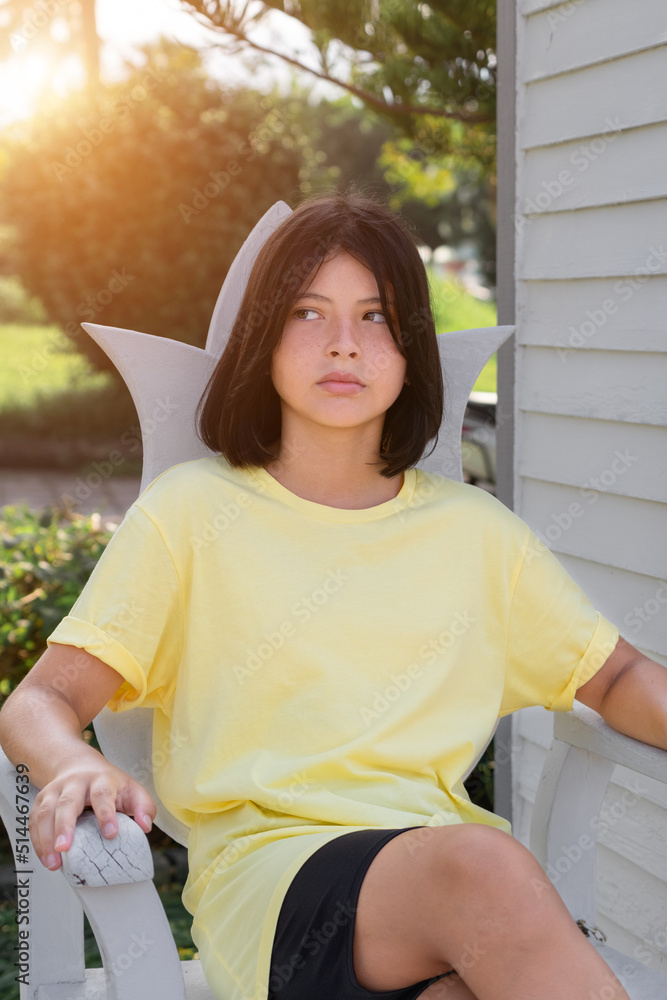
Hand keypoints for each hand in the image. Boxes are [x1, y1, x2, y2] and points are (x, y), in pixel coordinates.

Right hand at [29, 755, 156, 870]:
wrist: (78, 765)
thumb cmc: (108, 783)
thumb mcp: (131, 789)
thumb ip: (143, 807)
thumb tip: (145, 826)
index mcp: (100, 779)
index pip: (102, 794)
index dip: (106, 814)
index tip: (110, 834)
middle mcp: (74, 783)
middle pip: (67, 802)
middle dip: (65, 826)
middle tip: (65, 849)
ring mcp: (54, 790)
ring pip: (46, 812)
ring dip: (46, 838)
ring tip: (54, 862)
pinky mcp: (40, 801)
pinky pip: (34, 821)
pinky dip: (38, 841)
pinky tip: (46, 858)